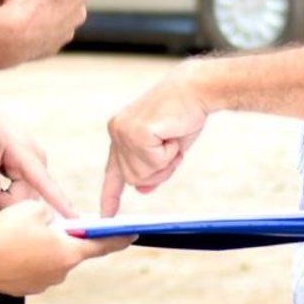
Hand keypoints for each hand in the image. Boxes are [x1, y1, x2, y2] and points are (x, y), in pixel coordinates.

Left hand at [0, 99, 75, 216]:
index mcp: (26, 153)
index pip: (45, 182)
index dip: (59, 201)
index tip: (74, 217)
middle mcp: (37, 160)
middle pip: (29, 198)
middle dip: (7, 203)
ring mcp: (35, 165)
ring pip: (26, 196)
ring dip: (6, 199)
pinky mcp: (30, 169)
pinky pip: (24, 190)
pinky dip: (9, 194)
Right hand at [0, 199, 130, 294]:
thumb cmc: (8, 231)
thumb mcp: (35, 209)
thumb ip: (51, 215)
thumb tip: (50, 223)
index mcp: (69, 253)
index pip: (102, 245)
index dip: (119, 238)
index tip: (133, 234)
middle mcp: (60, 273)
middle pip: (72, 253)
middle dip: (67, 240)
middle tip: (58, 226)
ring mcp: (42, 284)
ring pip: (50, 261)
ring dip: (45, 250)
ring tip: (25, 235)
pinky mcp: (24, 289)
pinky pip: (33, 270)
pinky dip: (29, 259)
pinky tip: (14, 248)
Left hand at [102, 65, 211, 214]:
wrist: (197, 89)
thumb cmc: (186, 115)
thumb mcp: (167, 148)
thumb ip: (152, 167)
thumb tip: (140, 190)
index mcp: (121, 132)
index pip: (113, 170)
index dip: (110, 195)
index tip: (106, 215)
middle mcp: (117, 131)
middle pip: (134, 178)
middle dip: (159, 171)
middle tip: (172, 148)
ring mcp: (123, 131)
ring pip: (143, 174)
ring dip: (166, 162)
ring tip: (172, 137)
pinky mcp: (135, 132)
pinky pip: (154, 162)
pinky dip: (170, 154)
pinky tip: (171, 133)